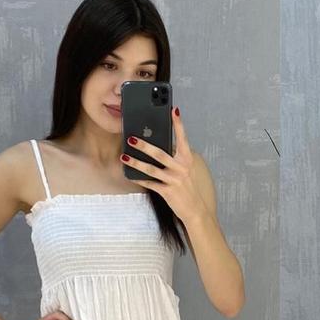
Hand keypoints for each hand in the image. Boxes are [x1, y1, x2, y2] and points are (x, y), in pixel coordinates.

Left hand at [121, 107, 204, 223]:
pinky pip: (150, 184)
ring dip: (136, 162)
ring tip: (124, 157)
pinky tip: (130, 175)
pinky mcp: (168, 192)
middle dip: (144, 146)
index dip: (178, 124)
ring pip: (152, 169)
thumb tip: (156, 145)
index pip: (183, 138)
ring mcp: (174, 180)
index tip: (173, 110)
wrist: (195, 210)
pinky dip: (139, 179)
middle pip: (160, 154)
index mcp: (187, 159)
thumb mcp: (185, 169)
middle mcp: (181, 168)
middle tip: (131, 138)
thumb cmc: (187, 187)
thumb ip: (175, 157)